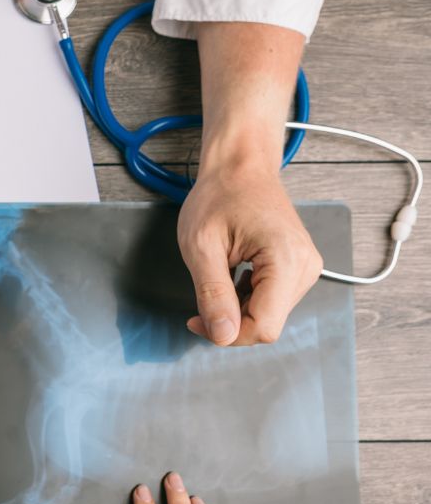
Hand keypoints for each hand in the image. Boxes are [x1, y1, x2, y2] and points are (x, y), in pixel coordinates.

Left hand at [184, 21, 322, 346]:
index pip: (265, 327)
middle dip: (230, 323)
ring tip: (216, 280)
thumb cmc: (219, 197)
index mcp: (286, 261)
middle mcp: (306, 268)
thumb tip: (222, 337)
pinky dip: (247, 301)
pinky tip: (230, 279)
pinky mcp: (300, 268)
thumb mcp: (202, 247)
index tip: (196, 319)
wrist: (241, 167)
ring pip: (269, 316)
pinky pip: (273, 301)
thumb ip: (213, 294)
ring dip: (237, 311)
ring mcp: (307, 269)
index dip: (228, 334)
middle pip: (268, 324)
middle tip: (199, 304)